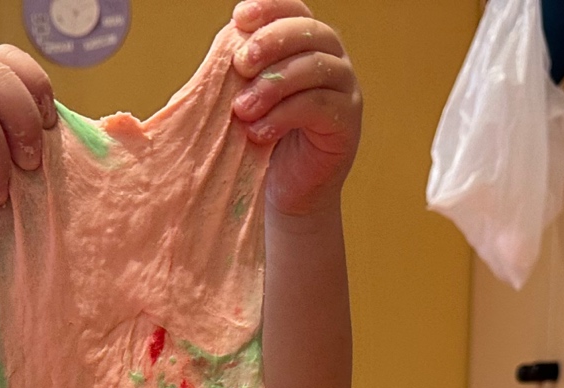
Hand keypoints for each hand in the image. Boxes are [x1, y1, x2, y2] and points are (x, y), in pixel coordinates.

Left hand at [230, 0, 362, 217]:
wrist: (284, 193)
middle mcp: (330, 59)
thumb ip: (235, 77)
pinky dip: (284, 116)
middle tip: (239, 65)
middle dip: (270, 42)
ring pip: (315, 66)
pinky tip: (258, 133)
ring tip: (242, 110)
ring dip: (273, 84)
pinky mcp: (347, 121)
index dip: (270, 8)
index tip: (239, 18)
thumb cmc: (260, 143)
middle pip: (308, 31)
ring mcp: (344, 88)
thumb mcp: (244, 103)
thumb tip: (216, 56)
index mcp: (304, 45)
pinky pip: (319, 105)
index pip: (294, 10)